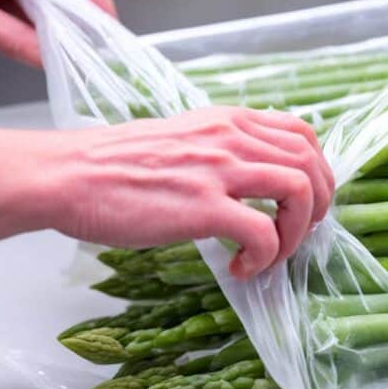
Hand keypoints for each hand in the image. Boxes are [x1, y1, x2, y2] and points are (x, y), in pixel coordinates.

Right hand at [0, 108, 333, 278]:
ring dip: (297, 232)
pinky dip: (265, 256)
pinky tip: (240, 267)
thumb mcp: (183, 137)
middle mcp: (232, 138)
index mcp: (229, 121)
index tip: (304, 202)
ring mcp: (219, 171)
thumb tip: (254, 173)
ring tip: (271, 255)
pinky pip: (263, 233)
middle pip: (311, 164)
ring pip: (299, 192)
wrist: (68, 175)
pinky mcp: (202, 207)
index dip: (318, 172)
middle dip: (319, 207)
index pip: (303, 135)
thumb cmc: (116, 165)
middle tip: (296, 235)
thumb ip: (221, 147)